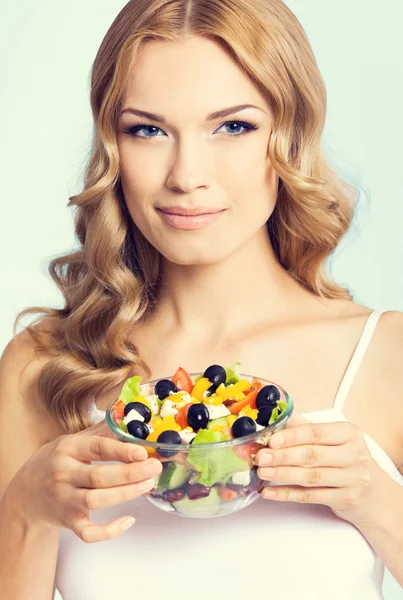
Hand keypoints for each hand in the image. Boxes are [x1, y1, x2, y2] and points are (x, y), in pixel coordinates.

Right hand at [5, 419, 162, 542]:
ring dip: (125, 494)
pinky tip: (128, 520)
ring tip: (147, 484)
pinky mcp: (68, 522)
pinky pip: (89, 533)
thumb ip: (99, 433)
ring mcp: (65, 500)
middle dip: (130, 473)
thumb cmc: (55, 462)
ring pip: (96, 501)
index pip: (97, 448)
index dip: (121, 451)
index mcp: (67, 449)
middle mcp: (63, 474)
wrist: (25, 494)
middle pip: (99, 476)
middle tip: (154, 468)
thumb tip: (129, 418)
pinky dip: (109, 531)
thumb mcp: (71, 441)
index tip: (143, 452)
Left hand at [255, 414, 383, 526]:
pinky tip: (270, 492)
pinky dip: (287, 494)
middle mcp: (354, 454)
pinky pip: (311, 496)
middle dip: (282, 456)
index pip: (316, 433)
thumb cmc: (348, 461)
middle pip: (312, 455)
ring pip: (310, 477)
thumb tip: (283, 420)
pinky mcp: (347, 499)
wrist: (375, 495)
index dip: (291, 436)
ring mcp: (353, 478)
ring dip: (282, 474)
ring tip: (262, 472)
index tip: (271, 440)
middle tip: (261, 457)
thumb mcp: (336, 440)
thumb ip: (310, 429)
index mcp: (349, 433)